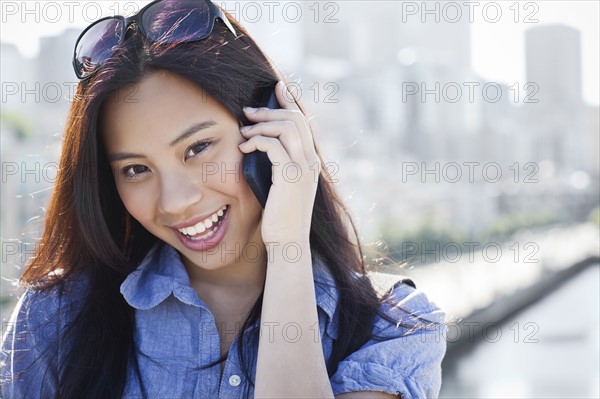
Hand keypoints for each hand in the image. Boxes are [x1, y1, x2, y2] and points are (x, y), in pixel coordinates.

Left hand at [238, 81, 320, 244]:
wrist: (289, 241)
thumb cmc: (281, 215)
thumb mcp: (283, 184)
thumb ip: (280, 163)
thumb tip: (263, 143)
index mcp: (312, 160)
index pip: (304, 121)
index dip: (291, 100)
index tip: (278, 86)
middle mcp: (312, 160)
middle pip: (296, 118)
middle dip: (270, 109)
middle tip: (248, 111)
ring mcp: (303, 168)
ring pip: (287, 127)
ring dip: (262, 123)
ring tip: (245, 130)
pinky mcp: (290, 176)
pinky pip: (273, 145)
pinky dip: (257, 140)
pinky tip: (245, 145)